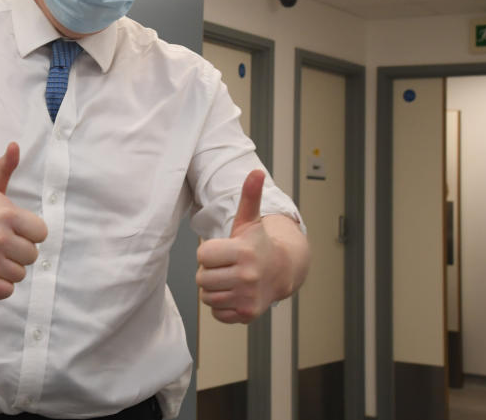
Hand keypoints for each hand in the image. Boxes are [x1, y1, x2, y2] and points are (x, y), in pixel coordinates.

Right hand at [0, 142, 47, 299]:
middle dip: (18, 252)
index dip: (30, 234)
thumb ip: (5, 168)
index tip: (14, 231)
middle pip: (32, 255)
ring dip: (8, 269)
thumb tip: (15, 145)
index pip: (41, 233)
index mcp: (7, 214)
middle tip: (0, 245)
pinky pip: (7, 291)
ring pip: (20, 274)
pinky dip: (0, 286)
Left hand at [197, 170, 297, 323]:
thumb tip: (256, 171)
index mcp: (243, 251)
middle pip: (202, 278)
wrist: (283, 271)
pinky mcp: (247, 314)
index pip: (202, 255)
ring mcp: (247, 296)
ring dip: (214, 289)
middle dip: (210, 272)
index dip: (209, 253)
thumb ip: (249, 196)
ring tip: (230, 279)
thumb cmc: (258, 244)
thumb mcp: (250, 220)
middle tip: (226, 266)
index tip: (224, 250)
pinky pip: (217, 313)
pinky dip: (222, 305)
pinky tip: (234, 293)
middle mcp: (247, 276)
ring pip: (207, 297)